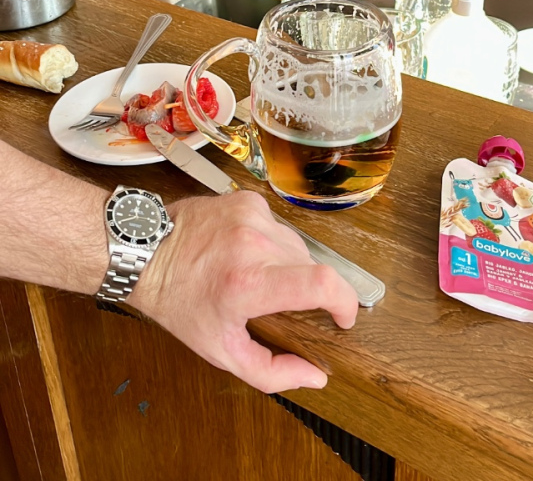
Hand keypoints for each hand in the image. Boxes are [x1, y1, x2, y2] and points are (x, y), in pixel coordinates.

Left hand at [129, 191, 358, 392]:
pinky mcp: (247, 200)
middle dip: (308, 290)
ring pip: (297, 246)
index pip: (321, 283)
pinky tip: (245, 251)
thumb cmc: (180, 303)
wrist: (145, 253)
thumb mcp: (221, 351)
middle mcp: (254, 243)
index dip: (344, 301)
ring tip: (256, 275)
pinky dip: (271, 243)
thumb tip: (316, 375)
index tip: (343, 317)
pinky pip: (279, 226)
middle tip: (280, 302)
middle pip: (312, 268)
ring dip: (288, 265)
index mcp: (248, 283)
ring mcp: (251, 216)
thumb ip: (272, 372)